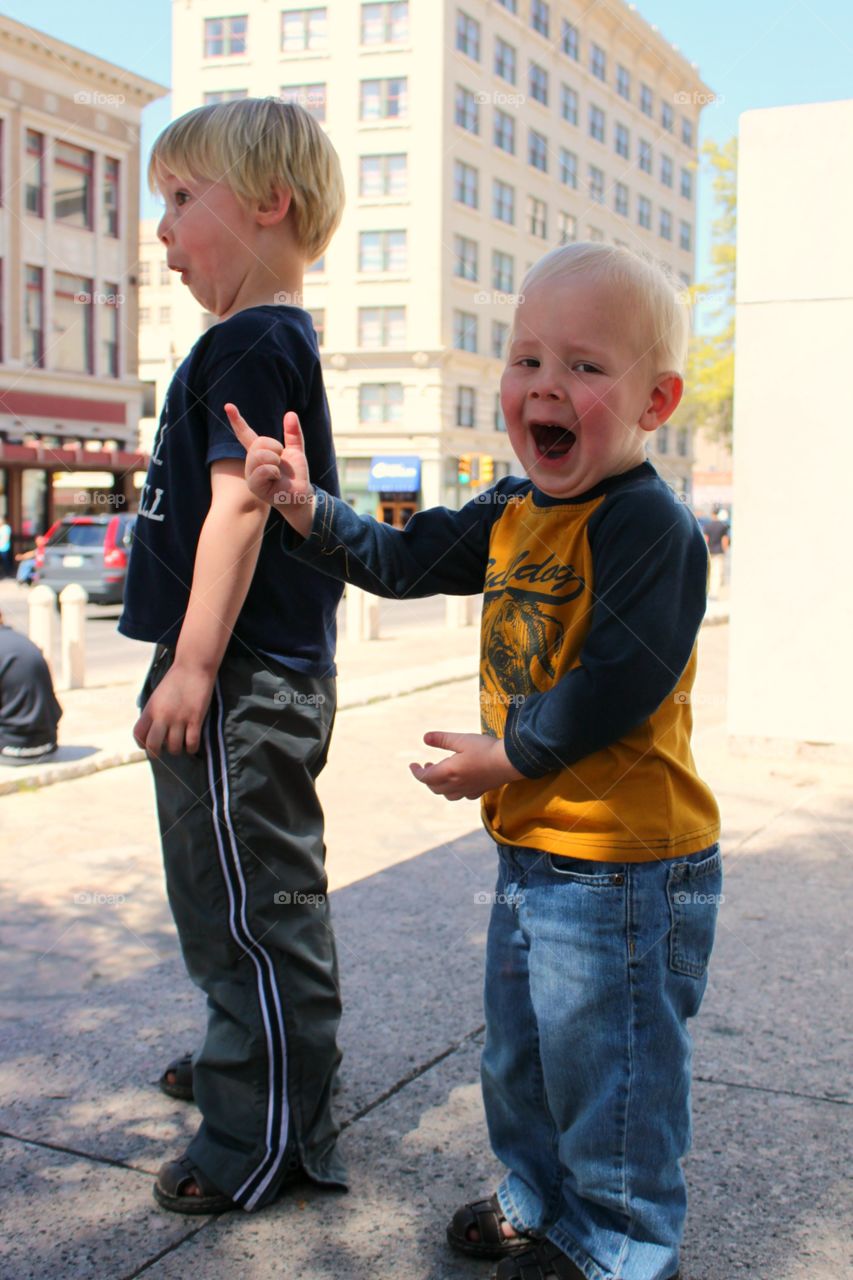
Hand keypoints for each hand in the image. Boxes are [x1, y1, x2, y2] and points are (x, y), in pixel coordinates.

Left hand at [133, 664, 214, 755]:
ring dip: (176, 750)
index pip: (138, 735)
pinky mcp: (195, 719)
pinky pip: (192, 743)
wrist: (193, 666)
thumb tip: (153, 731)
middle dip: (157, 753)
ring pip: (174, 747)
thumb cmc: (176, 680)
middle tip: (163, 750)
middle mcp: (163, 715)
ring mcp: (179, 718)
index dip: (142, 744)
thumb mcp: (157, 696)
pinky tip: (192, 745)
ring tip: (180, 745)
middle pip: (153, 745)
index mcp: (151, 709)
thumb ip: (153, 712)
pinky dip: (191, 748)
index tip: (149, 744)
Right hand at [225, 404, 314, 536]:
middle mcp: (252, 463)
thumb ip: (293, 434)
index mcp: (260, 452)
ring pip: (259, 455)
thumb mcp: (296, 451)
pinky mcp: (254, 486)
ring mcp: (251, 475)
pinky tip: (276, 478)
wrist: (301, 495)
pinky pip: (262, 470)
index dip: (237, 420)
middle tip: (280, 460)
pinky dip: (273, 471)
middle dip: (275, 448)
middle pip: (258, 443)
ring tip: (278, 471)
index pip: (245, 434)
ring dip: (275, 460)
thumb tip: (290, 414)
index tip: (228, 406)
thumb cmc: (296, 475)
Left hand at [409, 731, 523, 800]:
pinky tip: (461, 782)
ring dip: (440, 786)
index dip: (416, 772)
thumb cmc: (485, 749)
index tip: (412, 765)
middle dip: (427, 777)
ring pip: (447, 795)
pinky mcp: (480, 790)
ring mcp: (468, 790)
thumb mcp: (461, 739)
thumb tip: (424, 738)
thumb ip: (442, 739)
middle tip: (428, 764)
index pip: (425, 777)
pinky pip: (462, 796)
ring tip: (442, 773)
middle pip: (434, 787)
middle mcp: (456, 785)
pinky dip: (456, 790)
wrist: (511, 762)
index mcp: (449, 772)